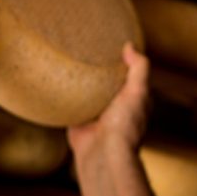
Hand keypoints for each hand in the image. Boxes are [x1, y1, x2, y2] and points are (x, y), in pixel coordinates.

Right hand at [68, 42, 149, 159]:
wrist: (101, 152)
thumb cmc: (124, 125)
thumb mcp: (138, 92)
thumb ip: (139, 68)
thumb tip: (129, 46)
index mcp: (132, 100)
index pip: (129, 75)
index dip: (122, 61)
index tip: (111, 43)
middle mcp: (114, 106)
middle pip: (106, 82)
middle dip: (98, 69)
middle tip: (86, 48)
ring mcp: (95, 113)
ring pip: (87, 92)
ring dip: (80, 81)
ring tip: (70, 58)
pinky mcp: (77, 119)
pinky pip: (69, 103)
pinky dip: (64, 94)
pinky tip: (57, 79)